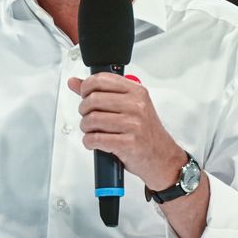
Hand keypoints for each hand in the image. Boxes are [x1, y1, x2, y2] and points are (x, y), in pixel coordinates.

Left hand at [68, 74, 186, 190]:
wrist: (162, 157)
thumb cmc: (145, 132)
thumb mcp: (128, 106)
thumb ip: (101, 92)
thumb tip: (74, 82)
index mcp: (137, 91)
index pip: (102, 80)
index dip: (86, 87)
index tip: (85, 95)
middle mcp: (136, 105)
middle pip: (93, 100)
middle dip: (84, 110)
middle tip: (88, 117)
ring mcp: (134, 124)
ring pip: (92, 119)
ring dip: (86, 128)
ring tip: (92, 131)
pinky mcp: (128, 143)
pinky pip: (96, 139)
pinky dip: (89, 142)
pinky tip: (95, 142)